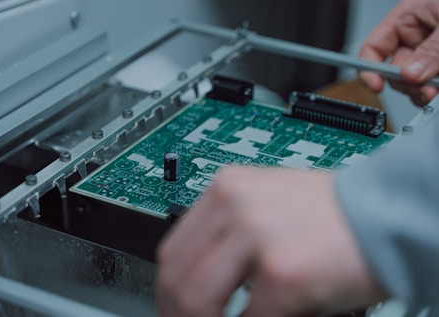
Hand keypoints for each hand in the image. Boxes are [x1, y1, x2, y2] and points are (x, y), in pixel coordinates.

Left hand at [156, 166, 386, 316]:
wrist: (381, 215)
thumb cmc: (328, 213)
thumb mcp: (263, 207)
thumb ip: (227, 237)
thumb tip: (202, 277)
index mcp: (225, 189)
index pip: (173, 250)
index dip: (168, 289)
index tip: (174, 308)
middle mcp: (234, 206)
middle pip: (177, 276)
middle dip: (177, 313)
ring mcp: (256, 236)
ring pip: (197, 300)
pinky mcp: (282, 272)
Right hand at [359, 0, 438, 105]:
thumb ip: (431, 49)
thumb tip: (410, 74)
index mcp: (408, 16)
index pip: (373, 47)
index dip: (368, 68)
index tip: (375, 85)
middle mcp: (417, 35)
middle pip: (394, 70)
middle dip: (405, 83)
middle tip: (422, 87)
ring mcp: (431, 52)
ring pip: (413, 81)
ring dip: (421, 90)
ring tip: (435, 89)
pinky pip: (431, 83)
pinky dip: (434, 90)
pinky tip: (438, 88)